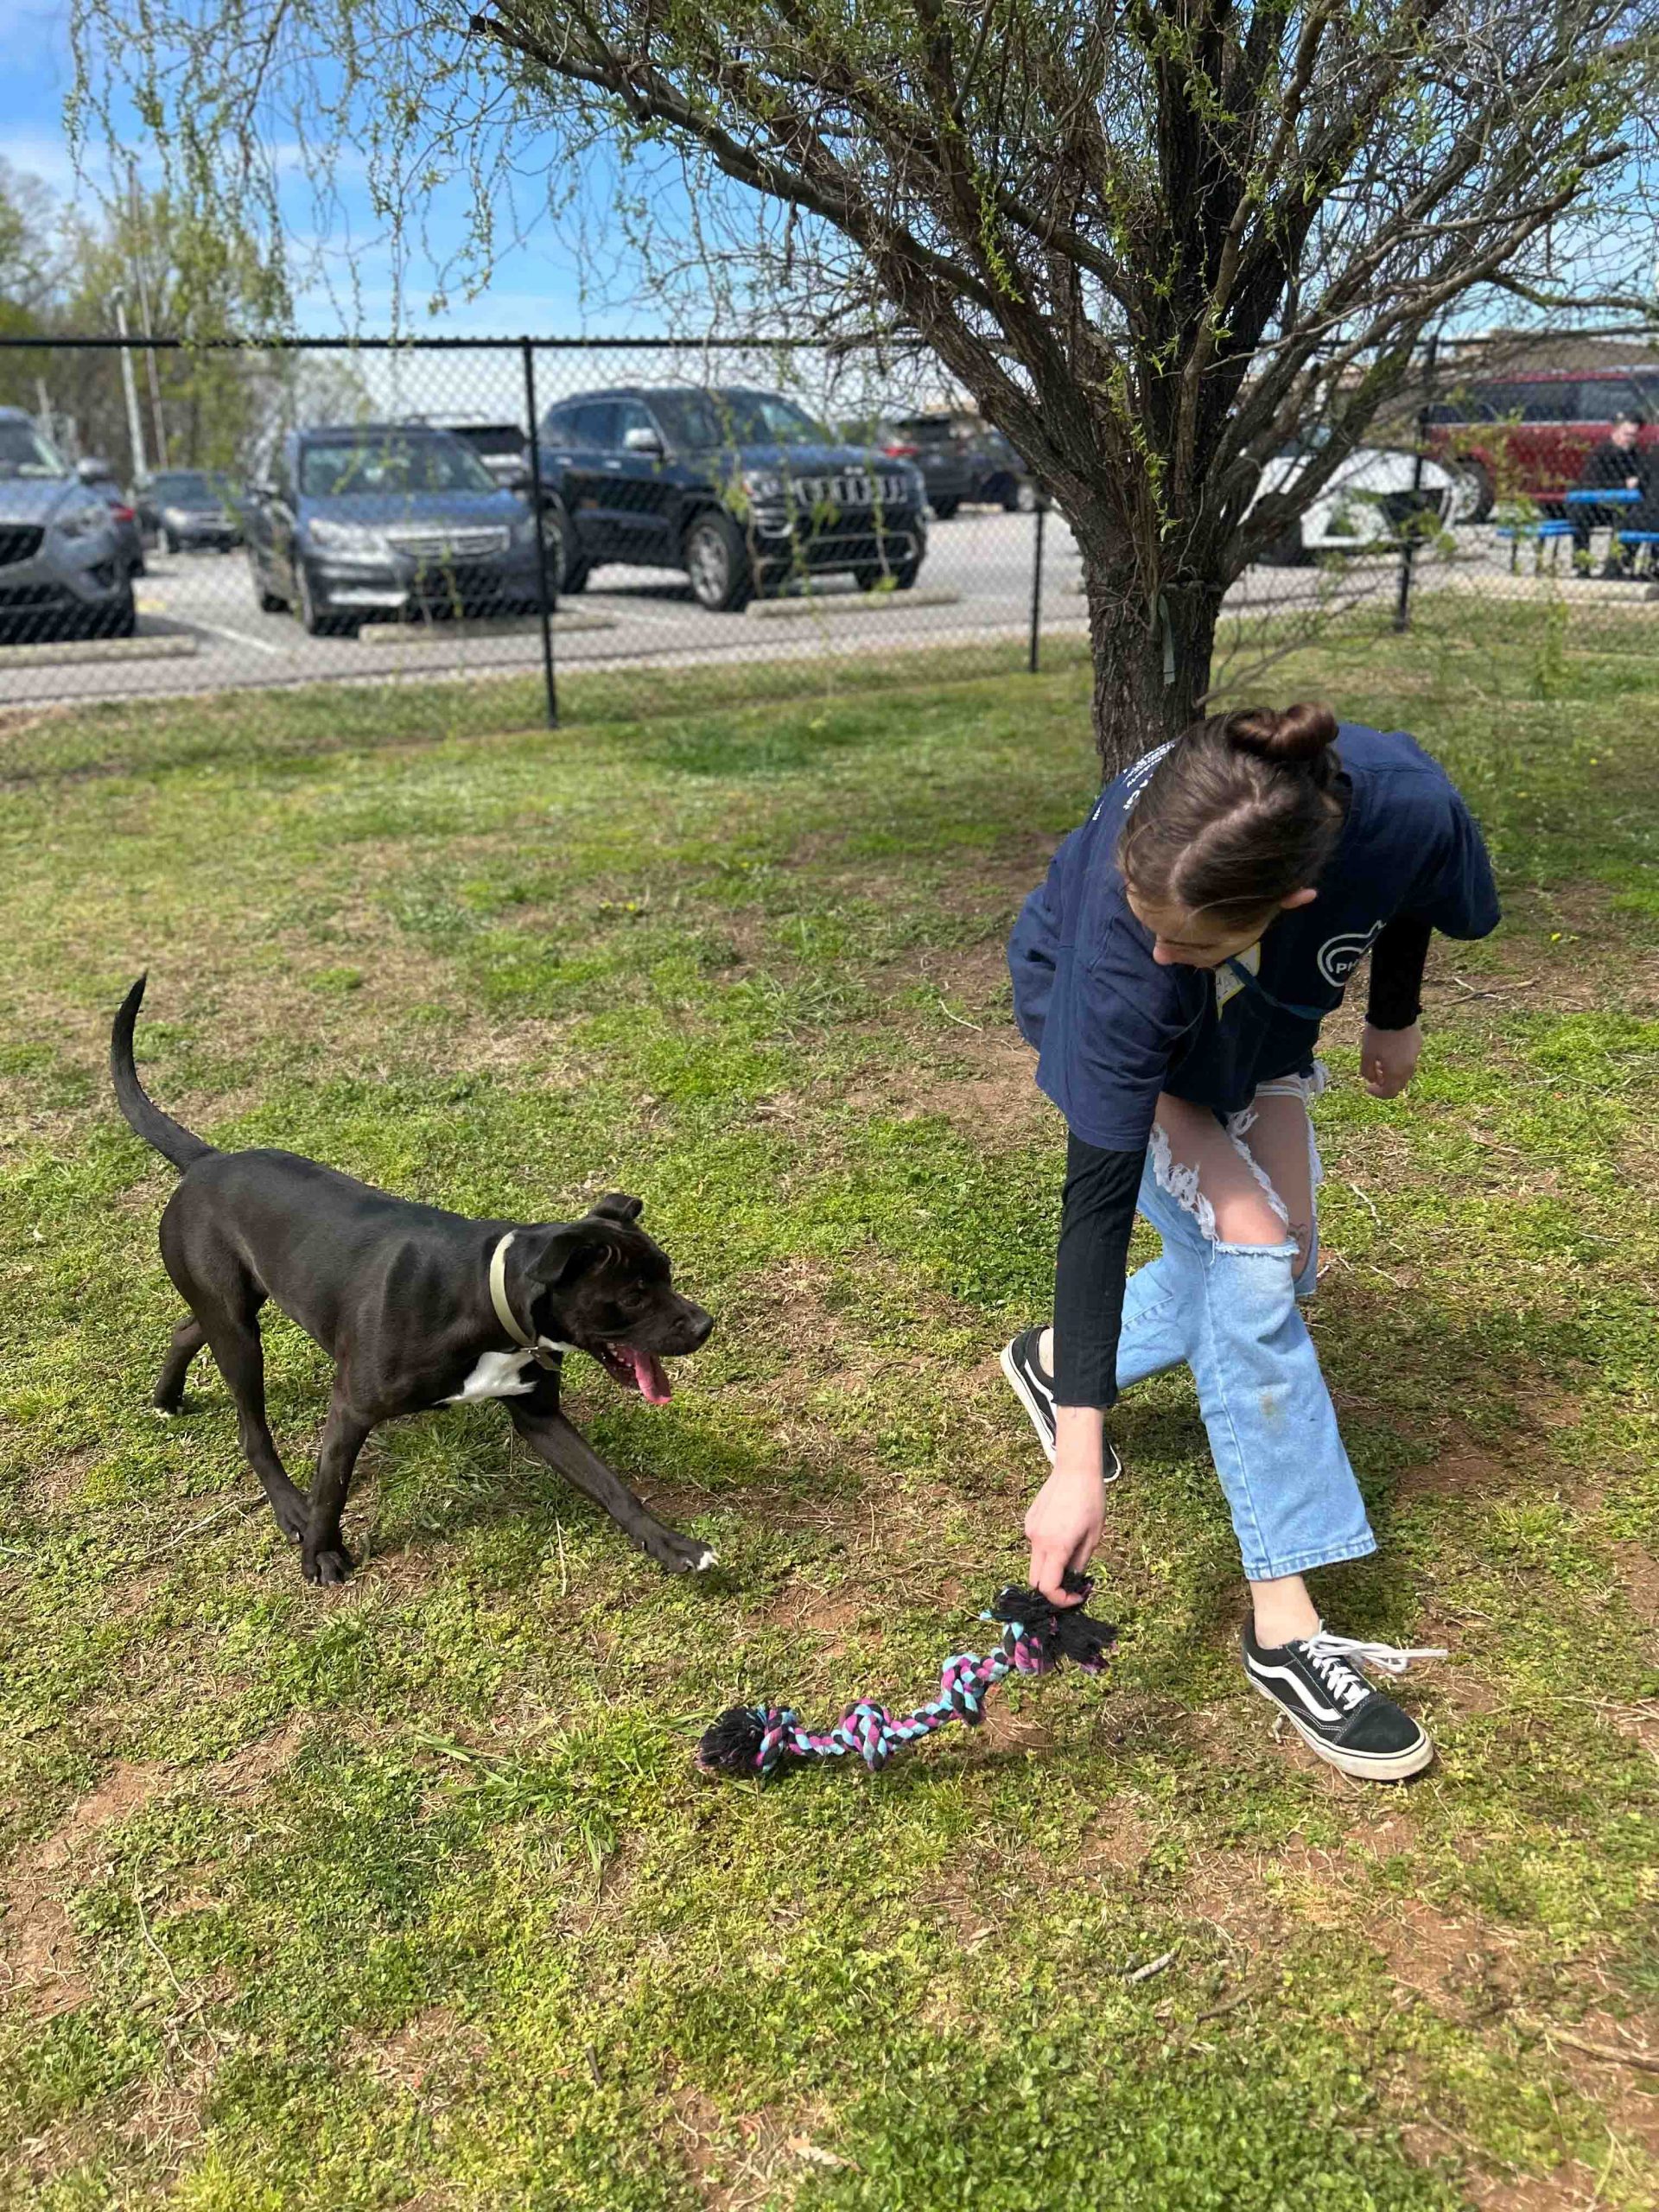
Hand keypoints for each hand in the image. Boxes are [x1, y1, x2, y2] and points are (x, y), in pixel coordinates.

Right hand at [1025, 1431, 1106, 1605]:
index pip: (1048, 1587)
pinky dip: (1047, 1548)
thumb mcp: (1093, 1537)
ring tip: (1071, 1548)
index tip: (1075, 1597)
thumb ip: (1080, 1564)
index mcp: (1056, 1546)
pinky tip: (1062, 1531)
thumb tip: (1073, 1581)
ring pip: (1035, 1561)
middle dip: (1052, 1588)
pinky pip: (1035, 1543)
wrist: (1075, 1470)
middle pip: (1035, 1579)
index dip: (1061, 1600)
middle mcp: (1037, 1540)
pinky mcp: (1029, 1520)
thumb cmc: (1091, 1501)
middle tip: (1071, 1584)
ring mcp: (1030, 1529)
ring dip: (1050, 1566)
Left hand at [1360, 1019, 1420, 1098]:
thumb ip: (1367, 1071)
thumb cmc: (1378, 1034)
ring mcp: (1416, 1055)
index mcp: (1396, 1073)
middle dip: (1386, 1083)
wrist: (1395, 1011)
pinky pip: (1409, 1059)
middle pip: (1398, 1084)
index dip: (1377, 1093)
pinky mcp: (1418, 1044)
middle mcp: (1409, 1067)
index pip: (1389, 1093)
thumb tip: (1372, 1080)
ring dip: (1393, 1072)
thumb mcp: (1367, 1054)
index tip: (1368, 1087)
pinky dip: (1399, 1062)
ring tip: (1381, 1061)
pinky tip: (1390, 1050)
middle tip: (1374, 1074)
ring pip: (1405, 1072)